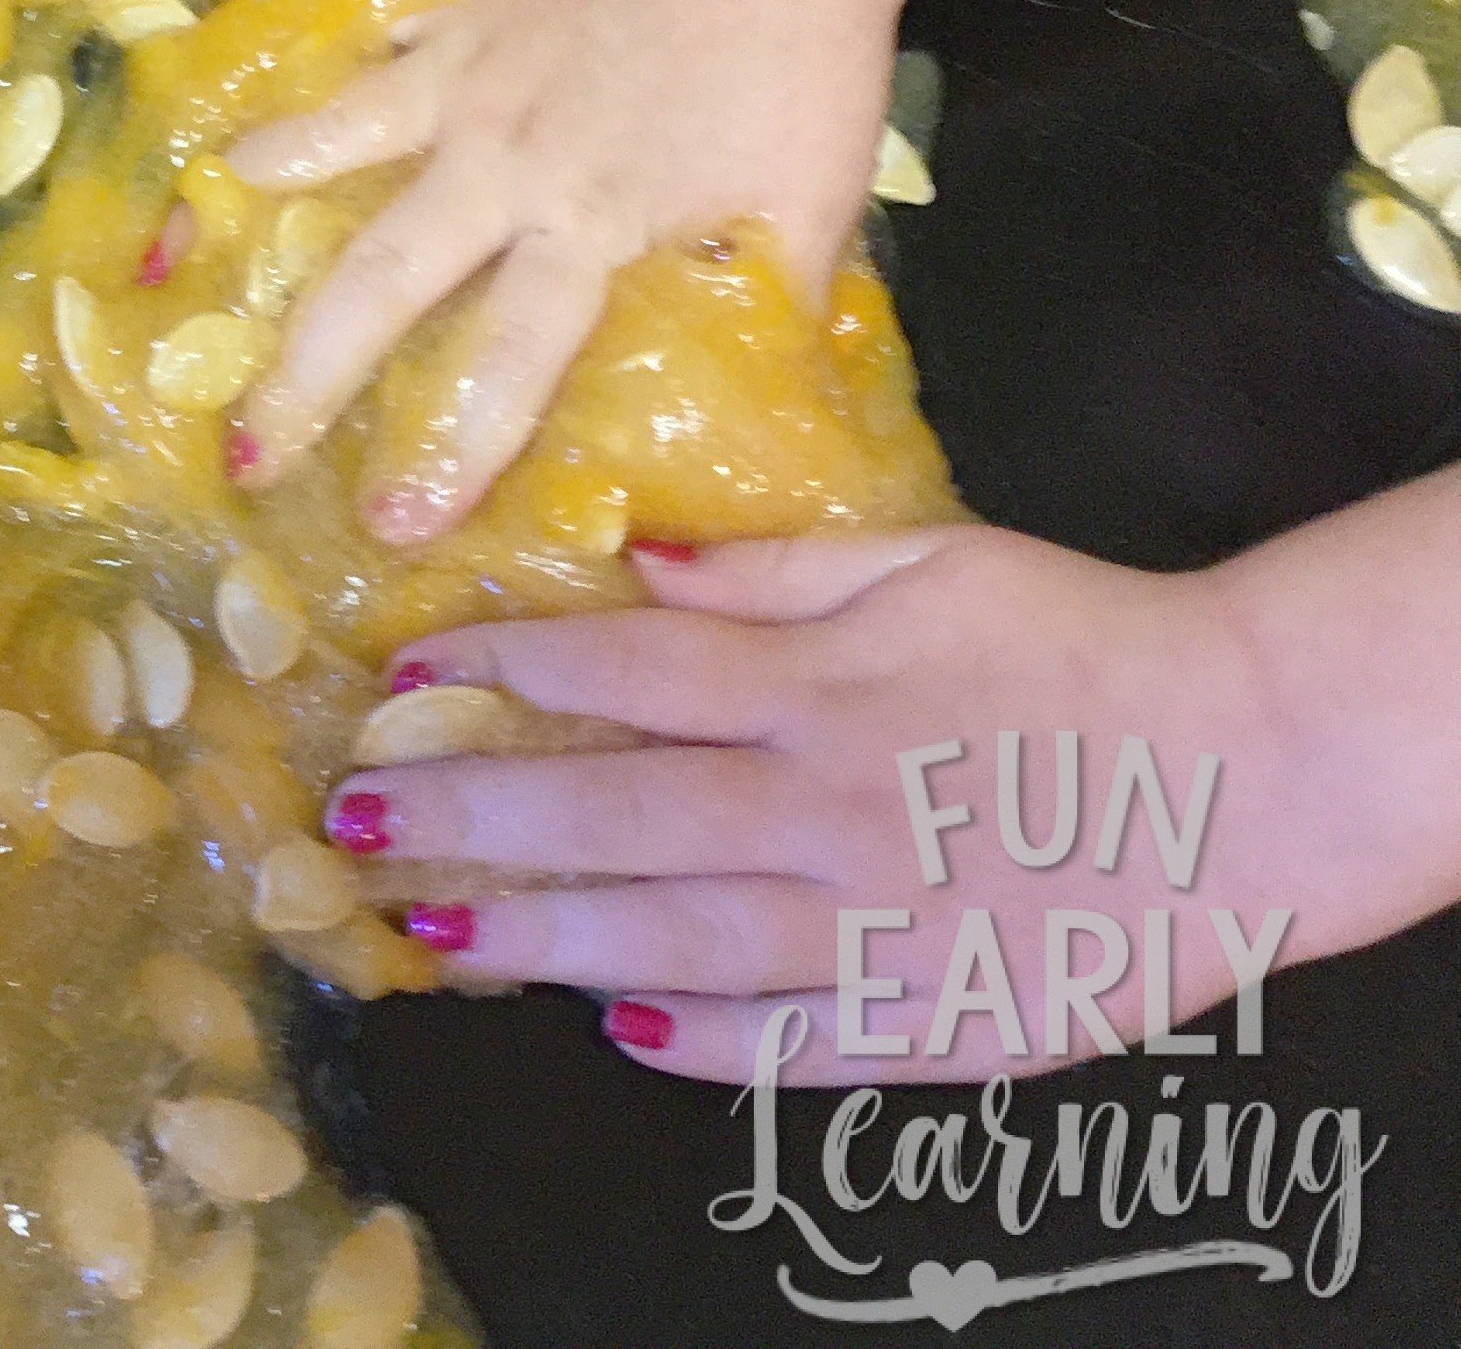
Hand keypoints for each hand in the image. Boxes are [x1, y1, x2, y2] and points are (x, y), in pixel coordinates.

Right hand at [226, 0, 903, 540]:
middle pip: (379, 284)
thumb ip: (764, 294)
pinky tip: (260, 88)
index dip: (449, 452)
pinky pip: (371, 34)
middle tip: (243, 451)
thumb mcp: (811, 200)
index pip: (506, 366)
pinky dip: (321, 67)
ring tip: (176, 249)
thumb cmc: (803, 45)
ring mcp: (463, 63)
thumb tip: (761, 390)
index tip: (393, 526)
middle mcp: (499, 161)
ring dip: (262, 196)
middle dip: (304, 379)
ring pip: (334, 139)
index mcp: (589, 226)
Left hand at [328, 523, 1393, 1085]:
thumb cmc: (1078, 641)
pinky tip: (618, 1027)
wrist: (1253, 762)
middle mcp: (817, 805)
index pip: (612, 677)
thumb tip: (628, 563)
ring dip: (540, 936)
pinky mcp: (930, 1017)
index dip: (493, 671)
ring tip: (433, 934)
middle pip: (607, 813)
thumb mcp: (922, 560)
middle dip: (465, 814)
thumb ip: (766, 571)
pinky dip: (698, 1042)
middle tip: (350, 821)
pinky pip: (788, 1043)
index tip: (399, 674)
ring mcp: (869, 924)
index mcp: (811, 686)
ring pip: (669, 938)